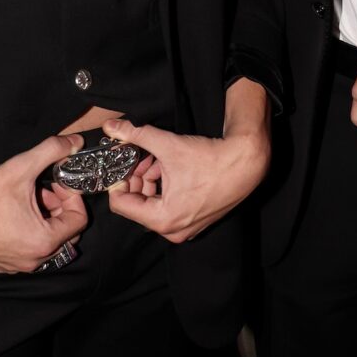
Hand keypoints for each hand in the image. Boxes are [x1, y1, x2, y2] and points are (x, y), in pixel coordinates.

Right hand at [0, 135, 88, 274]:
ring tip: (27, 198)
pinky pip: (27, 250)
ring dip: (44, 220)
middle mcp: (34, 260)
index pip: (79, 220)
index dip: (73, 197)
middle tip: (44, 190)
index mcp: (44, 241)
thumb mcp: (21, 167)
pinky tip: (13, 213)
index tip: (57, 183)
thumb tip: (76, 142)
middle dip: (60, 209)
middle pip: (65, 234)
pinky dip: (28, 232)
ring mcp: (17, 266)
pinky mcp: (2, 265)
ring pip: (46, 242)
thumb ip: (52, 150)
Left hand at [103, 80, 270, 243]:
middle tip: (143, 157)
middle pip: (137, 204)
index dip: (118, 180)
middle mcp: (173, 230)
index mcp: (162, 218)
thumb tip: (111, 126)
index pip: (121, 204)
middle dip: (137, 178)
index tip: (122, 163)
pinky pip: (169, 207)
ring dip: (151, 181)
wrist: (246, 163)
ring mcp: (186, 228)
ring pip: (153, 204)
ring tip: (160, 160)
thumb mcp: (167, 144)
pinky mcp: (196, 222)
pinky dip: (165, 188)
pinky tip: (173, 168)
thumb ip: (135, 134)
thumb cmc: (210, 159)